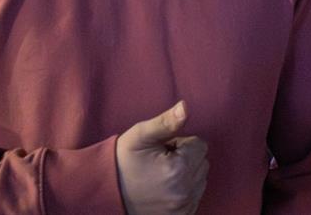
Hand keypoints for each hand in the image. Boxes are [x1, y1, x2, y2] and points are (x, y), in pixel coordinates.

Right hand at [115, 100, 208, 214]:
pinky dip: (186, 189)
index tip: (163, 150)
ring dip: (187, 173)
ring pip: (201, 178)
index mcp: (178, 169)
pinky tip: (166, 188)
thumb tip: (186, 106)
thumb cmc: (124, 160)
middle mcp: (184, 191)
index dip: (180, 143)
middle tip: (161, 162)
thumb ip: (166, 121)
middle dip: (185, 157)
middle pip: (202, 161)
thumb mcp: (141, 135)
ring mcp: (184, 207)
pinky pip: (197, 195)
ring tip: (162, 175)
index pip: (199, 144)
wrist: (107, 192)